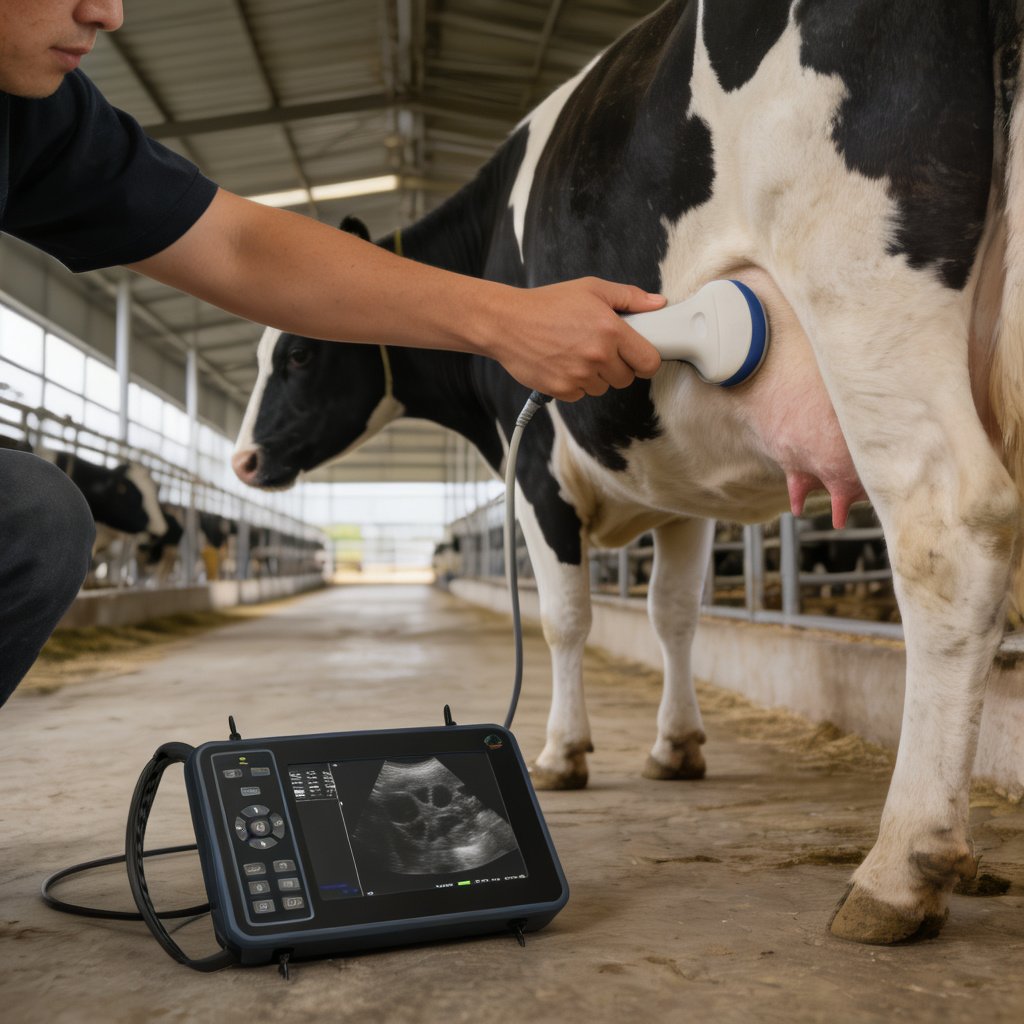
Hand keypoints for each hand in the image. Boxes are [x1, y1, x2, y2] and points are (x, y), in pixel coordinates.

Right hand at [484, 277, 665, 400]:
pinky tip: (562, 363)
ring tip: (576, 353)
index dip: (645, 361)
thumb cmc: (547, 304)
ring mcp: (578, 376)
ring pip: (602, 388)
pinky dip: (574, 384)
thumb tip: (658, 303)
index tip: (638, 357)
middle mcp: (597, 356)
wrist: (506, 322)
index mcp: (611, 330)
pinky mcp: (561, 390)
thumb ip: (629, 297)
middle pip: (626, 379)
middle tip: (600, 350)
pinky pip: (580, 395)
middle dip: (617, 367)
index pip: (649, 363)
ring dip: (595, 376)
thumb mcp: (591, 289)